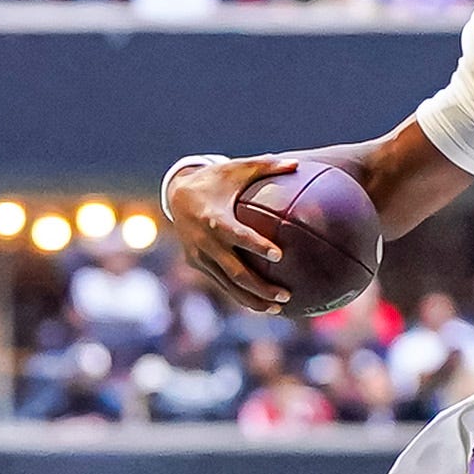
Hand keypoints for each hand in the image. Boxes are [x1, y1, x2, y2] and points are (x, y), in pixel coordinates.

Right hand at [163, 153, 298, 313]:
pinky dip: (240, 295)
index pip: (237, 236)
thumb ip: (266, 166)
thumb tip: (297, 165)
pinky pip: (221, 283)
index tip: (279, 255)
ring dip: (252, 299)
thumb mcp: (237, 169)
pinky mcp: (197, 264)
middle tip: (285, 295)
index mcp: (214, 219)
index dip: (256, 246)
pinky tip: (262, 304)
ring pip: (228, 285)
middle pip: (235, 271)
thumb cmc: (215, 180)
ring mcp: (199, 257)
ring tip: (278, 308)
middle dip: (260, 287)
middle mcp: (205, 243)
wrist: (176, 194)